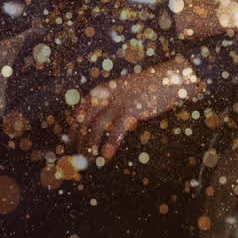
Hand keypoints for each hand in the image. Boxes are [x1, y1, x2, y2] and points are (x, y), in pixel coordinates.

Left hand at [71, 57, 203, 161]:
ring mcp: (118, 102)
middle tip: (78, 154)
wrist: (166, 79)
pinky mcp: (131, 109)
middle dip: (79, 139)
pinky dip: (110, 143)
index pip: (79, 110)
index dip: (73, 127)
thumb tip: (103, 127)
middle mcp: (106, 95)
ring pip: (97, 126)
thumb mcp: (122, 93)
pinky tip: (106, 155)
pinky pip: (117, 130)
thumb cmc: (145, 89)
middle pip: (85, 120)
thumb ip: (111, 106)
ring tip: (89, 158)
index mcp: (101, 90)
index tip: (71, 141)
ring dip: (91, 144)